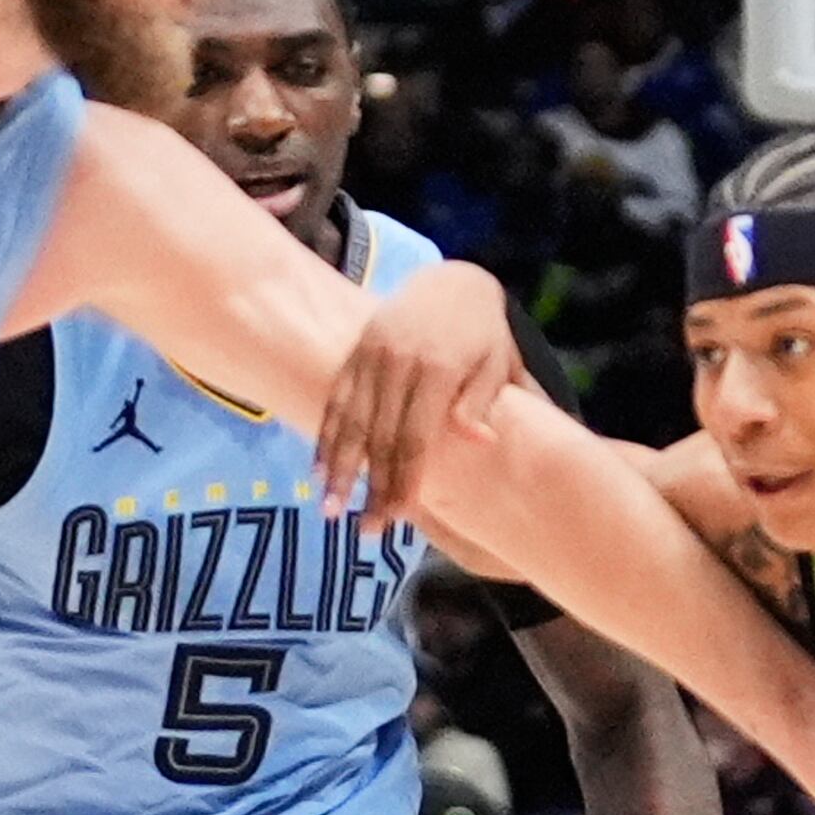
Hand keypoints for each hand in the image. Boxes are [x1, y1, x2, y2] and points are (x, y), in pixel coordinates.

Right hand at [318, 261, 520, 529]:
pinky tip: (317, 472)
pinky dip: (325, 436)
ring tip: (330, 510)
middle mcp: (398, 361)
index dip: (405, 479)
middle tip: (365, 531)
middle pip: (380, 436)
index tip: (398, 518)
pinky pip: (335, 399)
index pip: (416, 436)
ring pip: (350, 420)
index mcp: (437, 367)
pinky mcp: (355, 352)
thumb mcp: (496, 362)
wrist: (452, 283)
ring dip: (339, 469)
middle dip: (372, 487)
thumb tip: (479, 442)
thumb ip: (483, 401)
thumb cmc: (483, 335)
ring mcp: (371, 355)